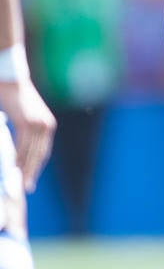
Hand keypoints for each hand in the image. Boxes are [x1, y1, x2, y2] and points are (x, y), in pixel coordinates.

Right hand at [0, 78, 54, 192]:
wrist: (11, 81)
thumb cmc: (13, 98)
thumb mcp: (23, 117)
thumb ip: (24, 132)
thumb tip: (18, 149)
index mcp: (47, 126)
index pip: (43, 152)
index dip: (37, 167)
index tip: (31, 180)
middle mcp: (46, 126)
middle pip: (39, 155)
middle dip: (32, 172)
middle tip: (26, 187)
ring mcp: (38, 124)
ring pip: (31, 152)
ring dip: (24, 168)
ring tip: (18, 182)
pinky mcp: (28, 122)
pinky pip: (23, 144)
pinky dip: (18, 157)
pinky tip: (13, 167)